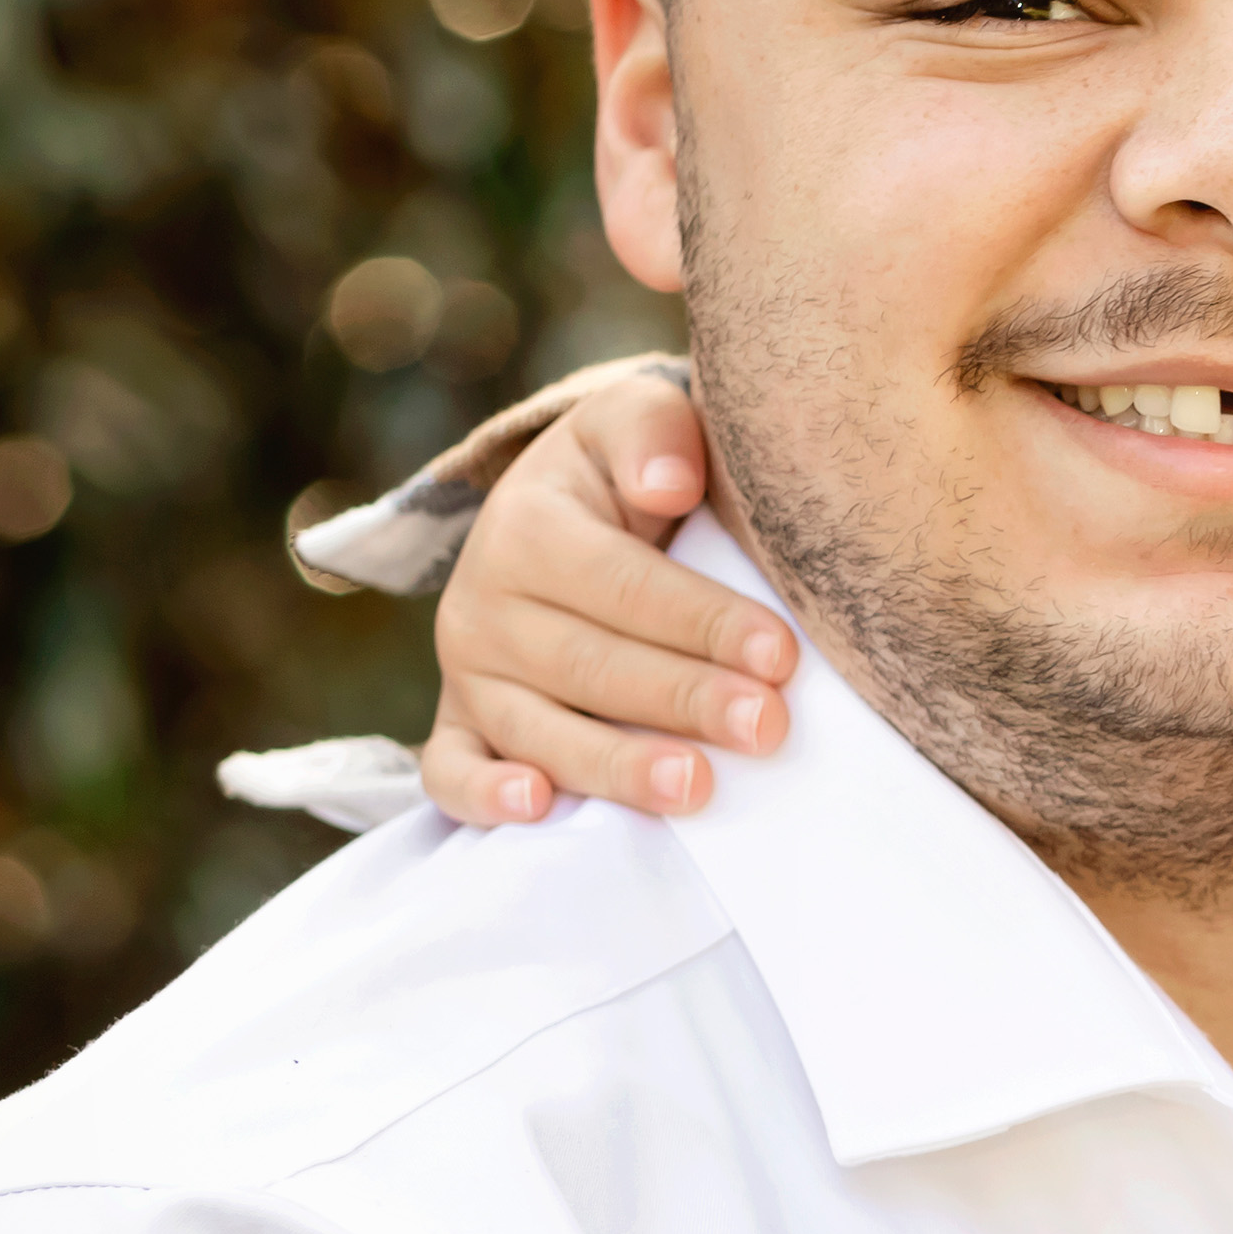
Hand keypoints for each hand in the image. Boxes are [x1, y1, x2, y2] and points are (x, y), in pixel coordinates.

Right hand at [421, 377, 796, 823]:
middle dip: (685, 699)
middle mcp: (484, 605)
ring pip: (539, 730)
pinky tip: (537, 810)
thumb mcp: (636, 423)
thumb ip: (653, 432)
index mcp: (527, 529)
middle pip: (593, 665)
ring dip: (617, 765)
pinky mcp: (462, 726)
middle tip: (767, 728)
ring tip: (694, 788)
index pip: (625, 586)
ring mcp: (469, 674)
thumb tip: (669, 480)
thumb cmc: (628, 473)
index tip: (780, 654)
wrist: (565, 515)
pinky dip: (483, 797)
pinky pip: (451, 772)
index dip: (703, 621)